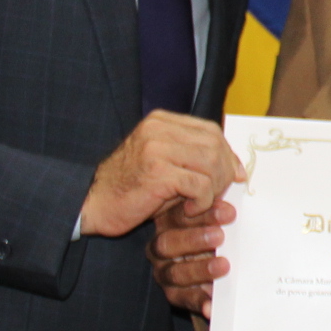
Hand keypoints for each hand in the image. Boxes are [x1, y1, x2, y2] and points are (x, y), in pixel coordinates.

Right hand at [81, 112, 245, 239]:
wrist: (93, 203)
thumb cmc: (131, 189)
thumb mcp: (164, 163)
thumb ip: (193, 156)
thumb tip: (236, 167)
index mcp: (160, 121)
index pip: (210, 130)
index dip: (228, 153)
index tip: (235, 175)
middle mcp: (158, 129)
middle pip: (214, 144)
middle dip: (224, 172)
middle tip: (219, 194)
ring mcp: (157, 148)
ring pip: (211, 163)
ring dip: (213, 189)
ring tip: (200, 203)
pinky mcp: (158, 172)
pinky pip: (200, 185)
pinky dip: (202, 201)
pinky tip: (189, 209)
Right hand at [149, 195, 237, 314]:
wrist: (213, 272)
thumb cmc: (215, 235)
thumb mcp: (216, 219)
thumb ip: (221, 206)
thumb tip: (240, 178)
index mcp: (170, 223)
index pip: (179, 215)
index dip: (203, 213)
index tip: (229, 212)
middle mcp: (162, 247)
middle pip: (168, 243)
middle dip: (195, 238)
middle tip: (220, 236)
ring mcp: (165, 272)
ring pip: (174, 272)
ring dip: (198, 269)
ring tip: (222, 266)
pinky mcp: (173, 294)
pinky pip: (182, 299)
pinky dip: (198, 301)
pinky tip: (212, 304)